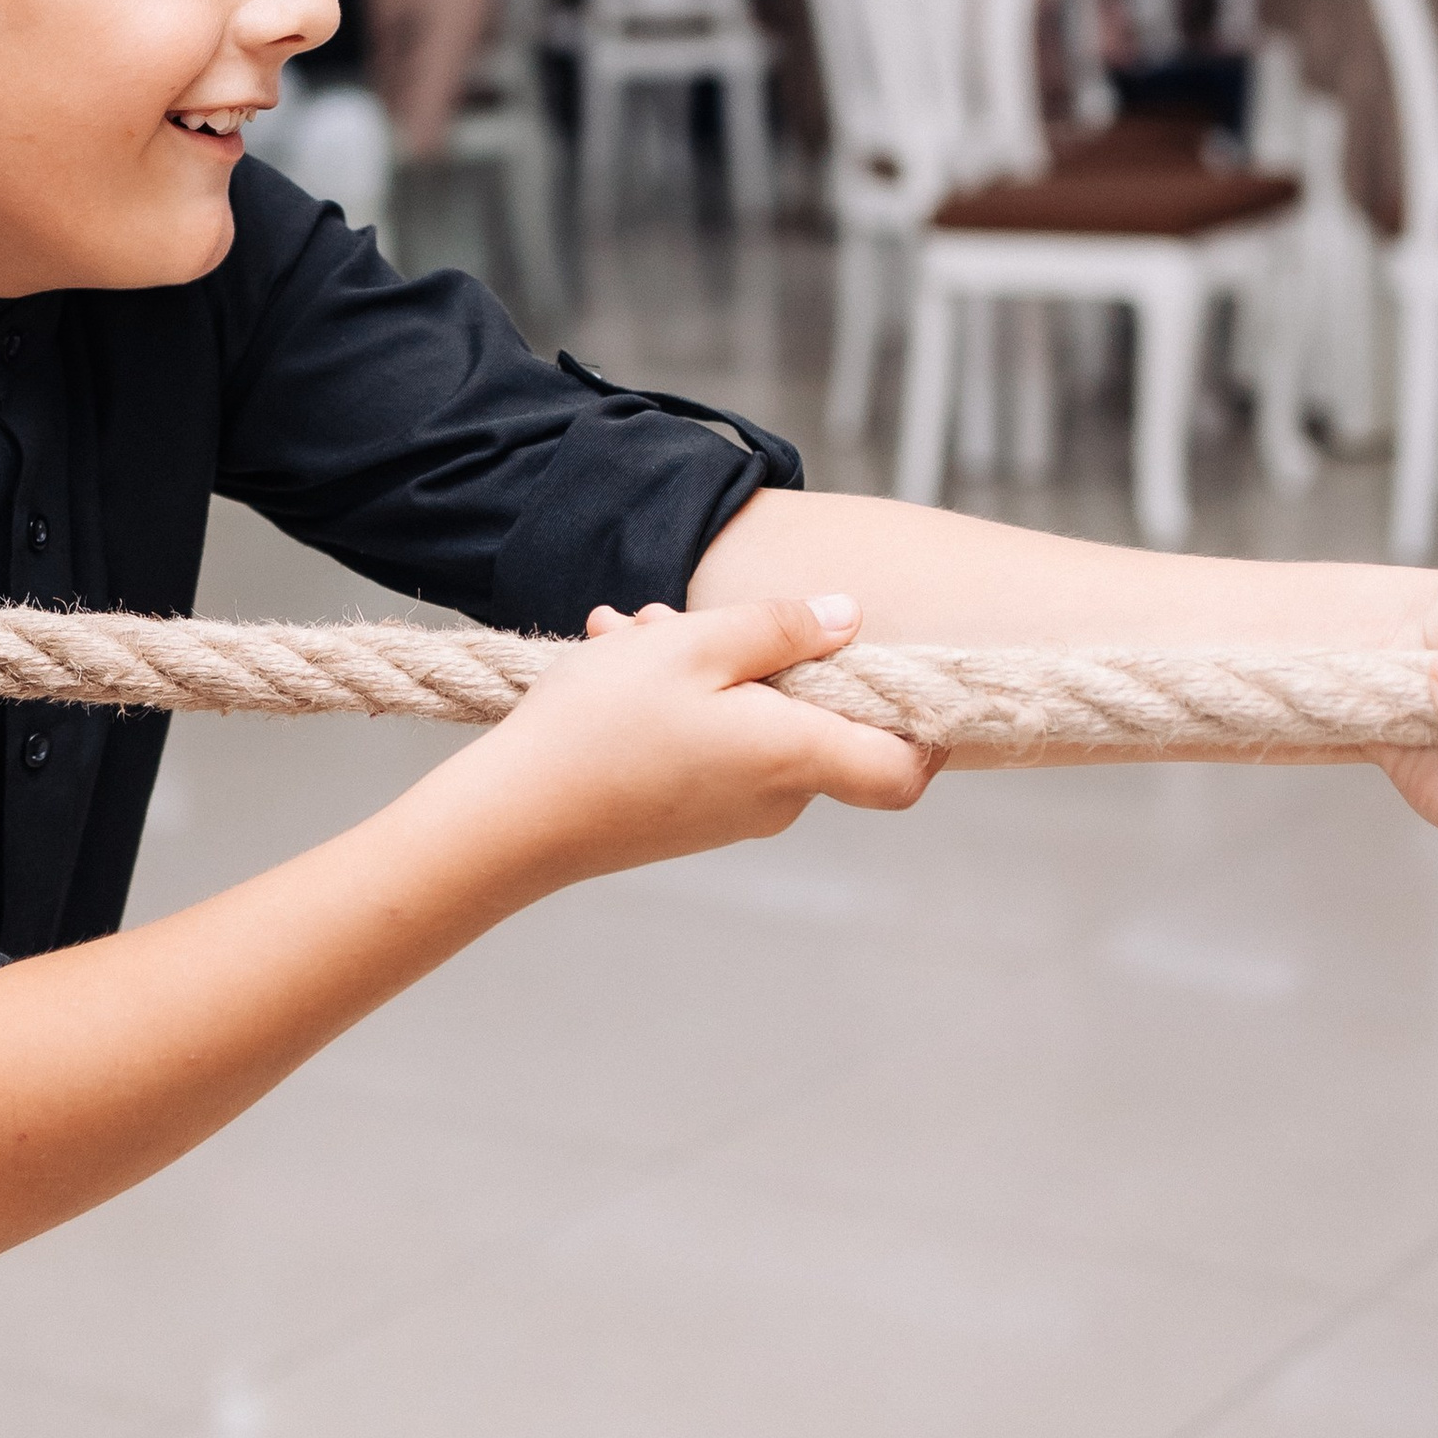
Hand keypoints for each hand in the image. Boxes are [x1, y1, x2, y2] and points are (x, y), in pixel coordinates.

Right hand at [477, 591, 936, 883]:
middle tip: (675, 617)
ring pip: (747, 722)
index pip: (905, 771)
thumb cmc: (604, 726)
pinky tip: (613, 666)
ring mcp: (728, 814)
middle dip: (756, 655)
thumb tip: (850, 617)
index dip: (925, 729)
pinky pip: (706, 746)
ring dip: (699, 668)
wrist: (512, 820)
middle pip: (810, 719)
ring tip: (625, 635)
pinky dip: (674, 703)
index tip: (901, 673)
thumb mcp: (696, 646)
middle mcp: (775, 798)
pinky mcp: (684, 818)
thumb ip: (782, 627)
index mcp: (795, 756)